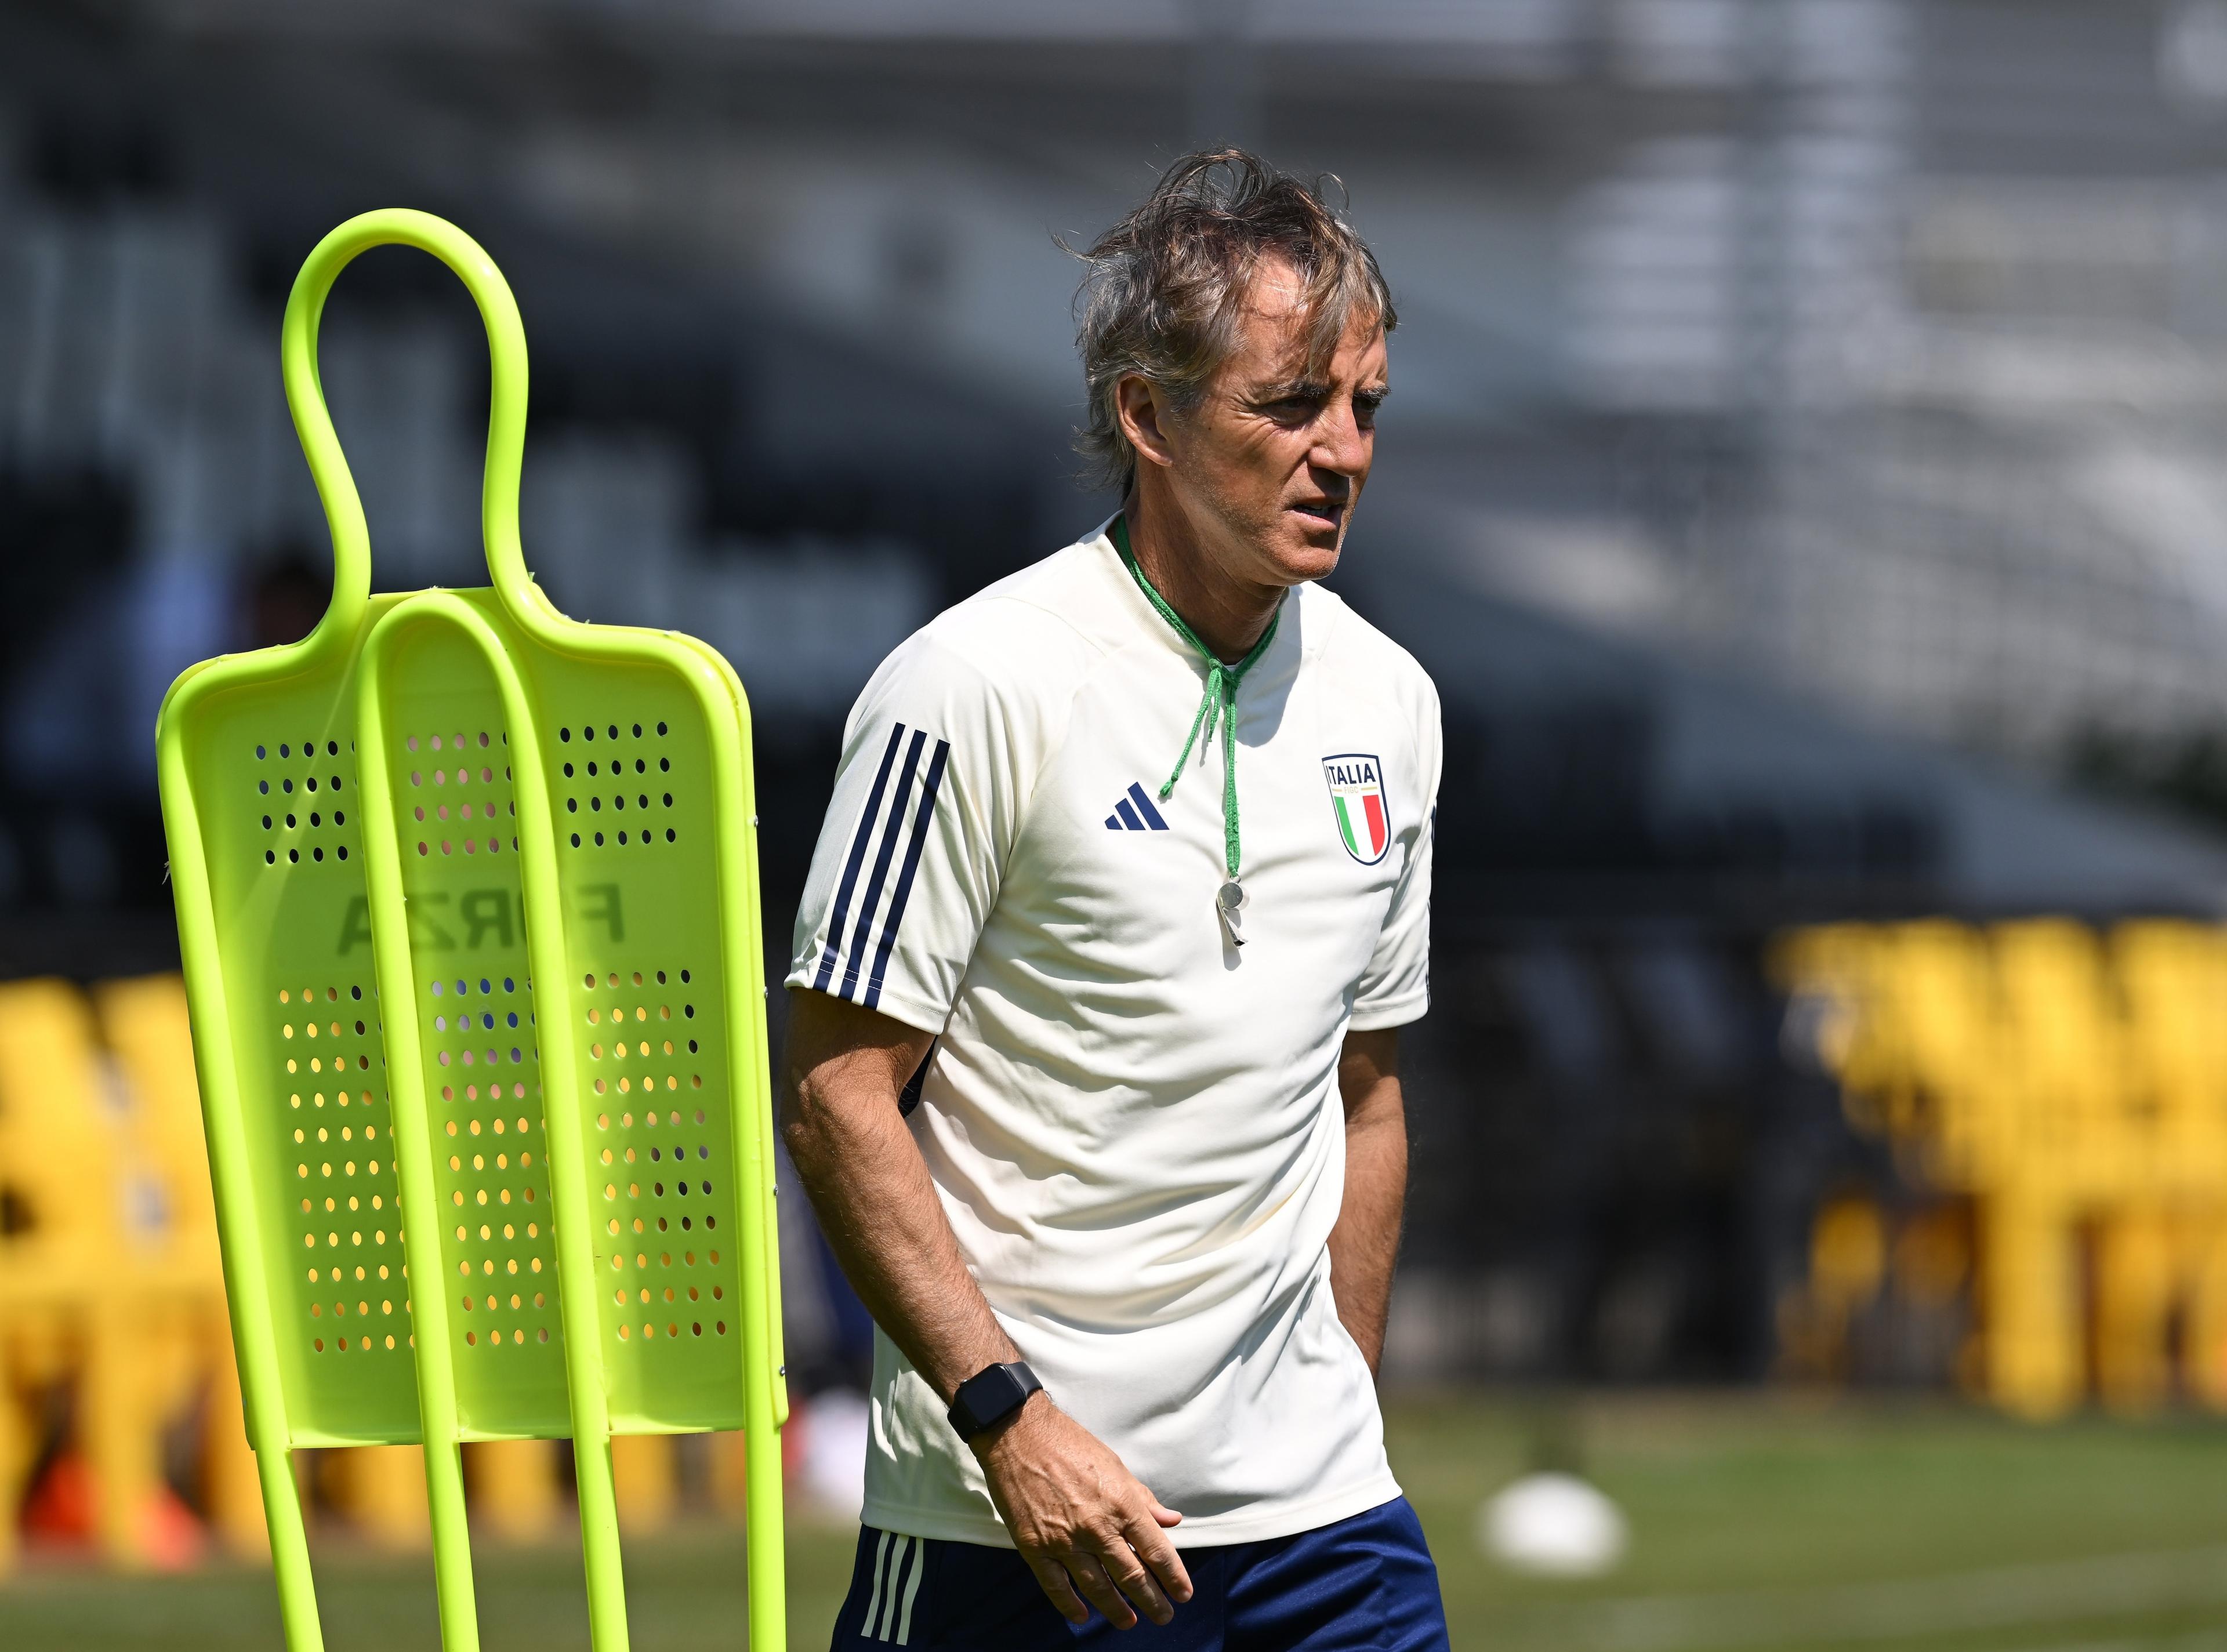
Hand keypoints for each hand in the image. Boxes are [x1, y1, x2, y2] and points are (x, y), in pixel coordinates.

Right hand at [970, 1394, 1192, 1628]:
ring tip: (1130, 1622)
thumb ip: (1143, 1499)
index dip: (1173, 1576)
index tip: (1183, 1594)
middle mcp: (1096, 1527)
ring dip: (1116, 1609)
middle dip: (1152, 1600)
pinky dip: (1070, 1604)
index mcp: (1121, 1504)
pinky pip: (1056, 1585)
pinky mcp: (1034, 1546)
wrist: (1018, 1434)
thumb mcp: (1115, 1466)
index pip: (1156, 1550)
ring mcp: (1064, 1540)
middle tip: (1164, 1616)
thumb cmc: (1071, 1445)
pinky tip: (1083, 1615)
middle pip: (1131, 1575)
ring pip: (1097, 1586)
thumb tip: (1171, 1521)